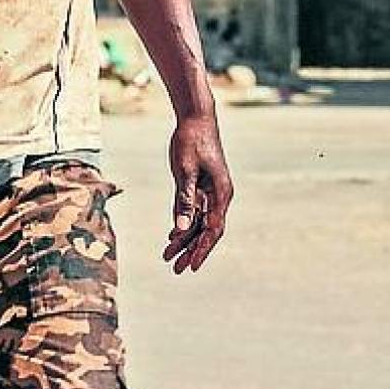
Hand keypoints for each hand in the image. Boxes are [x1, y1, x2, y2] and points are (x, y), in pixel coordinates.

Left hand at [162, 113, 231, 273]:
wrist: (196, 118)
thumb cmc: (192, 140)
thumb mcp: (185, 170)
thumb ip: (184, 200)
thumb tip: (181, 228)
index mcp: (221, 193)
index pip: (213, 229)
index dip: (202, 249)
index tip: (192, 266)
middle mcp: (218, 195)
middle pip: (206, 230)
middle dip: (192, 250)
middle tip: (177, 270)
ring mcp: (209, 191)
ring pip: (198, 222)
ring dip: (184, 240)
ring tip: (169, 258)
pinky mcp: (199, 186)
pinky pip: (192, 211)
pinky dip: (183, 225)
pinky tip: (172, 238)